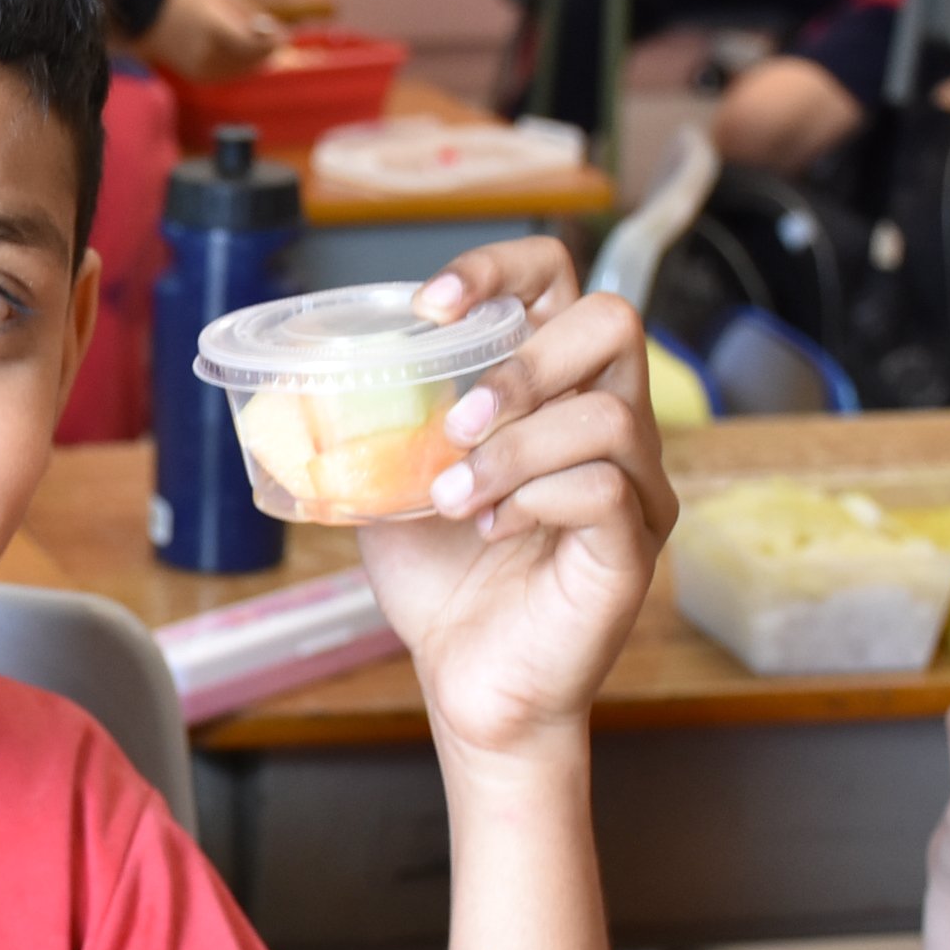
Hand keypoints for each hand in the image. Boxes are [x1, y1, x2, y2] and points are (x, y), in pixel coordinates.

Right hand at [137, 0, 281, 77]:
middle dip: (269, 49)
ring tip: (251, 38)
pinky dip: (243, 63)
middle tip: (273, 33)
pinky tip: (236, 48)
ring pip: (248, 70)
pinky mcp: (201, 78)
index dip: (275, 41)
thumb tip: (275, 33)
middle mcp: (208, 55)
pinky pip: (234, 74)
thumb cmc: (189, 0)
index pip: (255, 46)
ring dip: (258, 57)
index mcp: (213, 30)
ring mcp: (204, 70)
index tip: (283, 31)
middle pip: (256, 60)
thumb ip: (252, 14)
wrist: (147, 21)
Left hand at [358, 240, 673, 768]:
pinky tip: (491, 529)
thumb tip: (315, 379)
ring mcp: (634, 484)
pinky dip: (534, 499)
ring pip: (610, 413)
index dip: (500, 268)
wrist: (467, 682)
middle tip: (455, 422)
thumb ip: (378, 423)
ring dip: (514, 447)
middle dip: (523, 361)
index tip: (430, 306)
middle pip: (613, 322)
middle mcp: (609, 424)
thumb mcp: (389, 481)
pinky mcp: (634, 545)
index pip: (560, 279)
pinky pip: (607, 489)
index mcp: (553, 389)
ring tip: (453, 495)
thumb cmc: (441, 580)